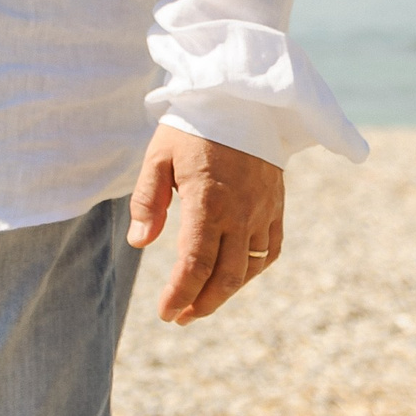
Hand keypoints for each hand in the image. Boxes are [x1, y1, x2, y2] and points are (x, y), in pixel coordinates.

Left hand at [127, 124, 283, 323]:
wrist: (240, 98)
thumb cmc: (192, 125)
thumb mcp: (158, 155)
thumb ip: (147, 200)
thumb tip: (139, 242)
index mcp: (209, 201)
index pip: (195, 264)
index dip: (179, 294)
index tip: (165, 313)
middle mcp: (241, 212)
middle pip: (225, 277)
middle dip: (201, 303)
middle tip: (178, 317)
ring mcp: (263, 210)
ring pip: (249, 269)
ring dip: (225, 293)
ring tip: (199, 304)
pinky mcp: (276, 205)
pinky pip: (269, 250)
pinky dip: (253, 271)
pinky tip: (234, 278)